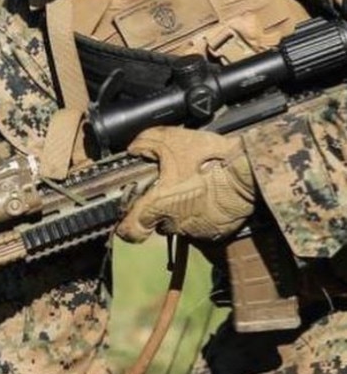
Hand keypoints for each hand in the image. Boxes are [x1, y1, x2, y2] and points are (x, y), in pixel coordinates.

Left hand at [117, 126, 255, 242]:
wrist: (247, 173)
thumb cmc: (208, 158)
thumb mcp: (172, 140)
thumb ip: (147, 143)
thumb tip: (135, 148)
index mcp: (159, 205)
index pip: (131, 231)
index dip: (126, 227)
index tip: (127, 221)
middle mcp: (174, 223)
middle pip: (157, 223)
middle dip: (160, 209)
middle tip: (170, 191)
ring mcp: (196, 231)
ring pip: (179, 225)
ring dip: (181, 212)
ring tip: (194, 190)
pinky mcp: (216, 233)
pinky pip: (201, 227)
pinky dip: (202, 215)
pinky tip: (209, 196)